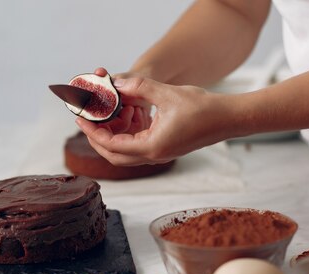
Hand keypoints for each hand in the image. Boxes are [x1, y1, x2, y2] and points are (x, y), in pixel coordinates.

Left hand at [76, 76, 233, 165]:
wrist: (227, 119)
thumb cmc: (203, 109)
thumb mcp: (168, 94)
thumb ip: (140, 88)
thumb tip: (116, 83)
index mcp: (151, 147)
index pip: (111, 146)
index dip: (93, 132)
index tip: (81, 119)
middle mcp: (153, 155)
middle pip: (114, 155)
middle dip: (97, 138)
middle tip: (87, 120)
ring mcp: (159, 153)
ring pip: (125, 151)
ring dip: (114, 134)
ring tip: (110, 111)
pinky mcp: (164, 147)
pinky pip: (138, 144)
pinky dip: (128, 131)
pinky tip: (130, 112)